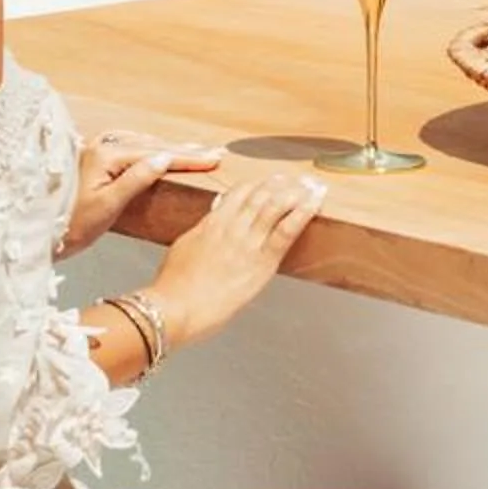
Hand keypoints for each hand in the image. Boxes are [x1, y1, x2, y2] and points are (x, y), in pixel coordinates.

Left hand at [61, 131, 222, 258]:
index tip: (214, 158)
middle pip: (151, 144)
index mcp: (105, 155)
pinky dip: (149, 148)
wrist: (34, 234)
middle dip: (183, 149)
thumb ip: (136, 180)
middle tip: (214, 152)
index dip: (188, 157)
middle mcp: (100, 146)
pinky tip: (157, 150)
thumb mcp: (107, 207)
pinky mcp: (91, 159)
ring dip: (168, 147)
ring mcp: (94, 150)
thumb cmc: (68, 226)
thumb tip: (165, 158)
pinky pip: (128, 146)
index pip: (156, 153)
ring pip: (141, 143)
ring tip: (194, 150)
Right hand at [149, 174, 327, 347]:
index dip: (258, 184)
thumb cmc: (173, 287)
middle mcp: (232, 227)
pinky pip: (286, 230)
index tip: (269, 181)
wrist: (174, 308)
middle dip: (281, 183)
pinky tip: (314, 203)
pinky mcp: (261, 262)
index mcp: (212, 223)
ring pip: (276, 205)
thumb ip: (201, 232)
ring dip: (296, 192)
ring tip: (310, 186)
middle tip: (295, 180)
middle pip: (261, 193)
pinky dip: (303, 213)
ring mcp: (248, 242)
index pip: (240, 192)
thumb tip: (210, 223)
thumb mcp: (183, 248)